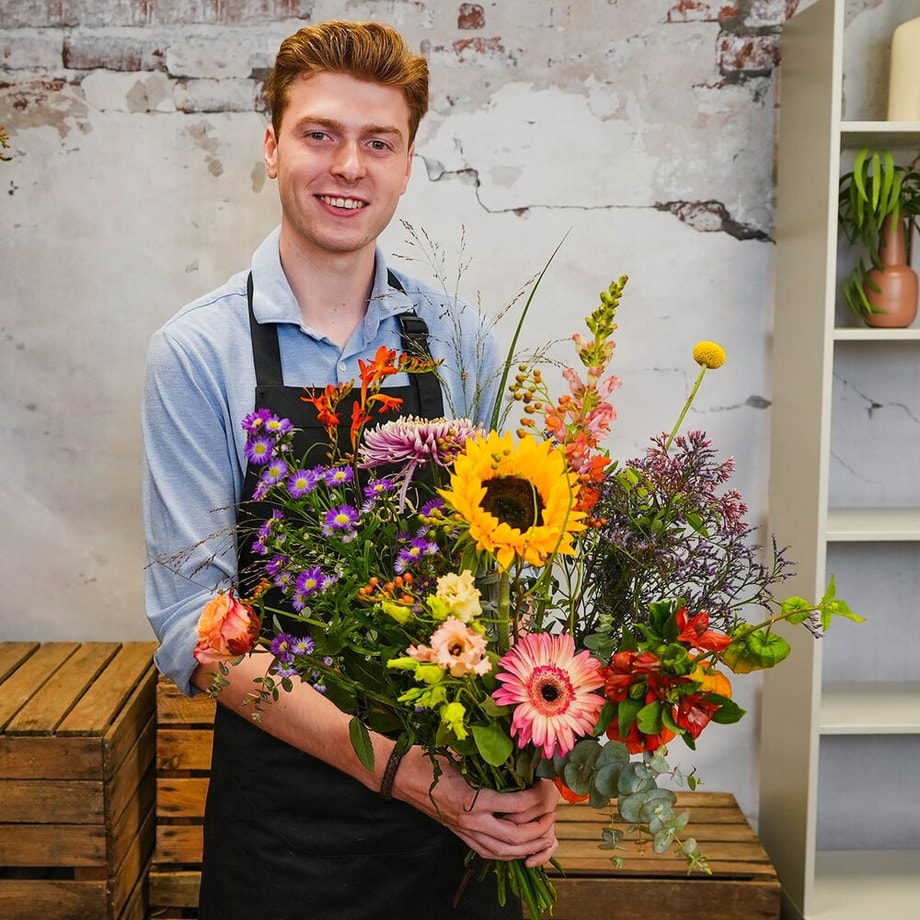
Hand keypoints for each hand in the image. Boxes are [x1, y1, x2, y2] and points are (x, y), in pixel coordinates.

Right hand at [393, 749, 558, 866]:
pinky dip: (510, 853)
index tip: (546, 786)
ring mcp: (464, 831)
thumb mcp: (458, 750)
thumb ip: (485, 751)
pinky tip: (522, 845)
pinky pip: (489, 852)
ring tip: (545, 833)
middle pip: (514, 837)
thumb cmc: (426, 758)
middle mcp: (469, 820)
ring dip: (528, 846)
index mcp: (470, 798)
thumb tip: (513, 742)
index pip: (515, 806)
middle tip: (552, 814)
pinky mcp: (460, 835)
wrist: (399, 775)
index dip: (536, 799)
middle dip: (539, 828)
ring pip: (503, 851)